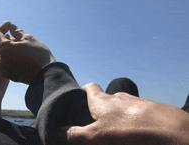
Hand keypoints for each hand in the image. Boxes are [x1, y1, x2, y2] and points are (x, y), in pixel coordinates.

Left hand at [0, 23, 55, 83]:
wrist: (46, 73)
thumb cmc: (39, 54)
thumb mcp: (29, 39)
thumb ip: (17, 32)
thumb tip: (11, 26)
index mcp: (5, 47)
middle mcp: (2, 59)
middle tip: (5, 35)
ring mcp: (5, 69)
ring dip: (1, 51)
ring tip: (8, 47)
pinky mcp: (10, 76)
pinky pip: (2, 67)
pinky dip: (4, 61)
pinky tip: (10, 58)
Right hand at [55, 83, 188, 144]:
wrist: (168, 129)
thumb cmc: (128, 130)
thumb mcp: (96, 136)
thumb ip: (74, 134)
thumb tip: (56, 131)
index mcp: (102, 100)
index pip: (90, 87)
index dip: (83, 91)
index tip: (79, 101)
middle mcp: (116, 97)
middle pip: (104, 97)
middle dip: (98, 108)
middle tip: (95, 122)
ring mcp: (132, 101)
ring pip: (118, 105)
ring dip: (113, 114)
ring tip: (113, 128)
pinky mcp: (145, 108)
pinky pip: (132, 111)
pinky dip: (128, 118)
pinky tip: (131, 130)